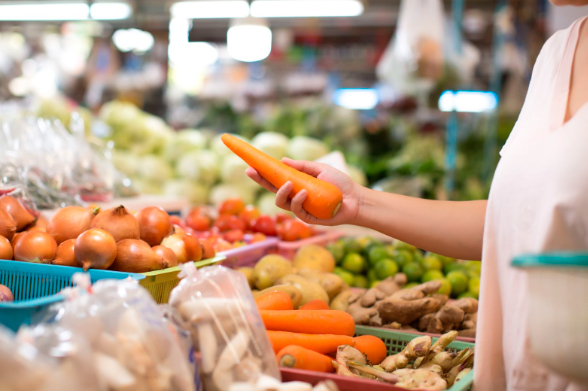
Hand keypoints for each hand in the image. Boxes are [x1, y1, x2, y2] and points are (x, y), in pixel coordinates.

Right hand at [246, 158, 362, 225]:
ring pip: (281, 202)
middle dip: (260, 181)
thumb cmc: (340, 183)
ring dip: (281, 192)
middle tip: (250, 171)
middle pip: (272, 190)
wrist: (356, 199)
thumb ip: (302, 166)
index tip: (250, 165)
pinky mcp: (308, 218)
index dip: (262, 173)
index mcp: (297, 184)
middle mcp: (295, 197)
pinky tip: (304, 192)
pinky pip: (297, 210)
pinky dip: (298, 200)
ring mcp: (301, 208)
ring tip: (289, 183)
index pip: (275, 179)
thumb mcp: (320, 169)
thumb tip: (282, 160)